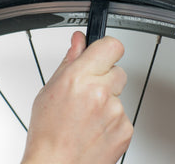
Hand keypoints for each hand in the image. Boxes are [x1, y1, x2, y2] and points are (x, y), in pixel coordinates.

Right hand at [22, 31, 132, 163]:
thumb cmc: (48, 134)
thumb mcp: (50, 90)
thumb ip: (69, 61)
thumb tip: (78, 41)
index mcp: (79, 77)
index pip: (111, 45)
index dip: (106, 49)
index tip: (101, 54)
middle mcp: (100, 92)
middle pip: (118, 70)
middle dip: (105, 78)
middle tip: (88, 94)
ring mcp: (116, 111)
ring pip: (120, 95)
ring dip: (108, 101)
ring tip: (87, 117)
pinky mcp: (126, 129)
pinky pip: (124, 115)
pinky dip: (112, 121)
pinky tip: (95, 129)